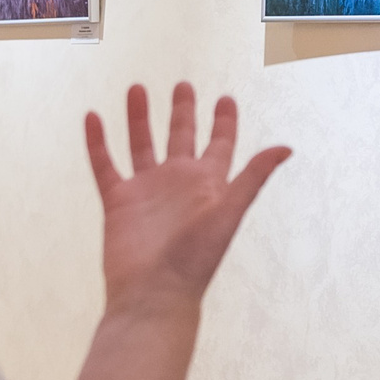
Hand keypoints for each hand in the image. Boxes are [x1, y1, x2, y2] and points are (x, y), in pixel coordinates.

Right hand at [84, 84, 290, 319]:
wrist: (154, 294)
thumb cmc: (196, 259)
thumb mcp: (229, 211)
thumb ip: (253, 177)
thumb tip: (286, 148)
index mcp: (208, 185)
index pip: (220, 145)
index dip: (224, 122)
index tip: (226, 98)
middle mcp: (178, 184)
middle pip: (181, 137)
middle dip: (183, 111)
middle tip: (183, 85)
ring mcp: (147, 192)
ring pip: (142, 144)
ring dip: (139, 117)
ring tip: (137, 88)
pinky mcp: (118, 202)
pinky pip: (105, 165)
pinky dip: (98, 142)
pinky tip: (93, 117)